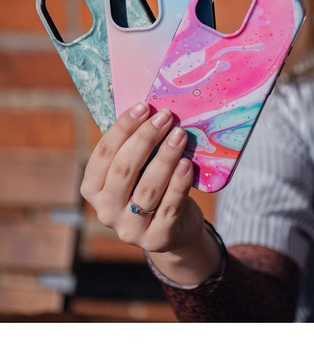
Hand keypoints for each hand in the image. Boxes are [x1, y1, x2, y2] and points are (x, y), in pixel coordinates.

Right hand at [80, 102, 204, 254]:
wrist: (175, 231)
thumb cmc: (154, 188)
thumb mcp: (138, 171)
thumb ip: (136, 149)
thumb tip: (150, 108)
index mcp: (93, 189)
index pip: (104, 155)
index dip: (123, 128)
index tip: (144, 106)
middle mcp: (106, 211)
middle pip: (124, 169)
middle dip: (146, 138)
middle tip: (166, 116)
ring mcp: (130, 228)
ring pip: (148, 188)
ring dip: (165, 158)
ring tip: (181, 135)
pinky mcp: (157, 238)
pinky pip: (169, 206)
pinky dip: (179, 184)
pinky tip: (188, 164)